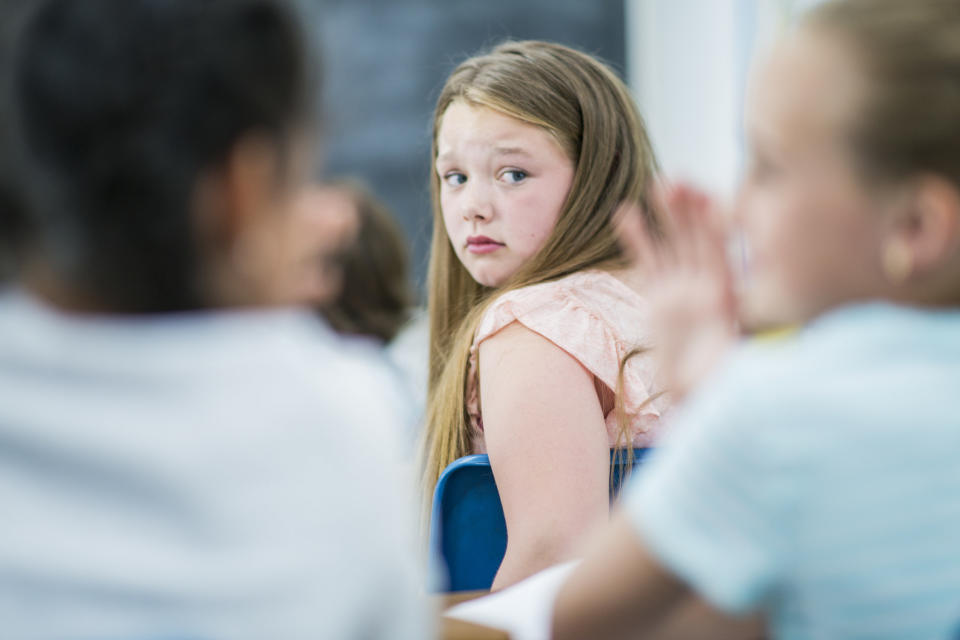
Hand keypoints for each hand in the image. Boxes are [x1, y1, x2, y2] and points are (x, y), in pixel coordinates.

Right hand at [616, 182, 737, 401]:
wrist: (696, 388)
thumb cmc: (715, 378)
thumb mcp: (728, 359)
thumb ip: (731, 343)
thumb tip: (754, 339)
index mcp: (726, 296)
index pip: (720, 255)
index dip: (714, 229)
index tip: (710, 202)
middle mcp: (705, 285)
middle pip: (696, 240)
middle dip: (688, 212)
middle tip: (679, 183)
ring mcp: (681, 287)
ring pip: (673, 244)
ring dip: (666, 215)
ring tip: (658, 186)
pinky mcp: (659, 294)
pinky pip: (648, 259)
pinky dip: (638, 237)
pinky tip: (625, 213)